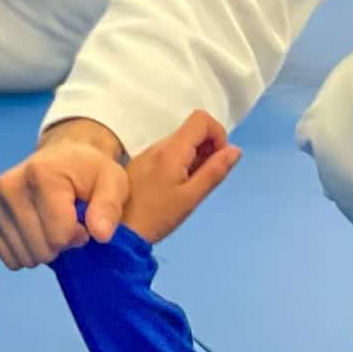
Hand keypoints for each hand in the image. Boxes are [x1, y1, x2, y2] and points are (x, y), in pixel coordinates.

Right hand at [0, 117, 129, 269]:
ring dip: (44, 250)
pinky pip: (8, 256)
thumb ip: (110, 207)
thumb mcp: (113, 182)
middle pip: (40, 249)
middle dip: (61, 246)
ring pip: (22, 256)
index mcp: (41, 175)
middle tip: (69, 225)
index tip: (84, 223)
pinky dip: (26, 251)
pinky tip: (37, 231)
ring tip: (54, 226)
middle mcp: (9, 186)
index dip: (78, 237)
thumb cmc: (90, 172)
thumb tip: (100, 236)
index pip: (59, 235)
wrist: (62, 157)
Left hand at [120, 112, 242, 246]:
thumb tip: (235, 150)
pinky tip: (174, 189)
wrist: (117, 233)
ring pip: (181, 143)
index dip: (218, 134)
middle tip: (204, 179)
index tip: (218, 160)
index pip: (202, 119)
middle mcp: (159, 145)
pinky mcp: (141, 164)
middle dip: (208, 149)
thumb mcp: (191, 197)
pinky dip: (180, 164)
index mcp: (172, 150)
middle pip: (192, 130)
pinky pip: (168, 154)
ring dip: (195, 158)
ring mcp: (148, 154)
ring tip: (188, 188)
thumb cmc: (156, 217)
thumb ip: (214, 171)